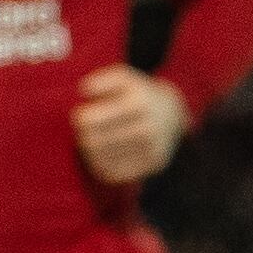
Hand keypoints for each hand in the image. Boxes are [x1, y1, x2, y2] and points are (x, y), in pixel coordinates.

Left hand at [71, 66, 190, 185]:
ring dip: (90, 152)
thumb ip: (102, 80)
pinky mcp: (153, 165)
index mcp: (138, 103)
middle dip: (83, 136)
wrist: (172, 114)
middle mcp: (147, 128)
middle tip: (85, 131)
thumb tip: (85, 90)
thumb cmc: (137, 94)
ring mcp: (152, 149)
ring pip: (100, 160)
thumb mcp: (122, 78)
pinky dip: (101, 166)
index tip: (81, 115)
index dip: (79, 118)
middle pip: (93, 142)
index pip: (90, 121)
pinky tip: (102, 155)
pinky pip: (114, 174)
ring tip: (94, 141)